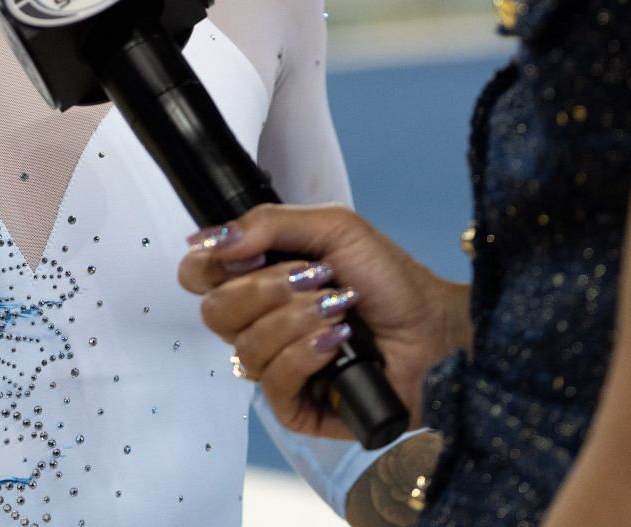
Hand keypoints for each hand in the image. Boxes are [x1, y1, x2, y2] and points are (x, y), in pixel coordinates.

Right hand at [177, 203, 469, 440]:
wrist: (434, 327)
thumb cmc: (388, 278)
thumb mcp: (332, 228)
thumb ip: (266, 224)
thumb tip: (208, 239)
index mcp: (256, 280)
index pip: (197, 276)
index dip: (211, 265)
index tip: (248, 255)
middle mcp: (258, 324)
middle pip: (214, 313)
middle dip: (265, 291)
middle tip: (313, 278)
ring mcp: (274, 366)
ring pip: (246, 348)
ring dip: (297, 321)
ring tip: (339, 309)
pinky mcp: (295, 406)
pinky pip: (272, 384)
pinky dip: (305, 355)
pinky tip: (336, 343)